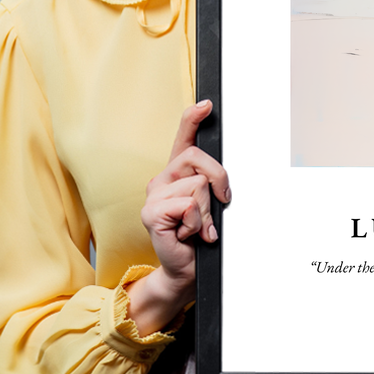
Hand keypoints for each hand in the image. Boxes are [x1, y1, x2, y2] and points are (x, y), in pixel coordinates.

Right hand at [126, 100, 230, 334]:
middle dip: (219, 180)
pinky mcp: (151, 213)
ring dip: (207, 211)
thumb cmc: (200, 237)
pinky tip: (188, 234)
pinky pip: (188, 205)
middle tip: (220, 204)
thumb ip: (212, 185)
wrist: (186, 269)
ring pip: (198, 185)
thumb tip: (222, 177)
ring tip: (198, 227)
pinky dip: (197, 223)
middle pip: (198, 158)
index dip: (193, 119)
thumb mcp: (211, 205)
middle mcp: (162, 179)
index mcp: (177, 174)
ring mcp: (153, 196)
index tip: (207, 105)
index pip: (183, 138)